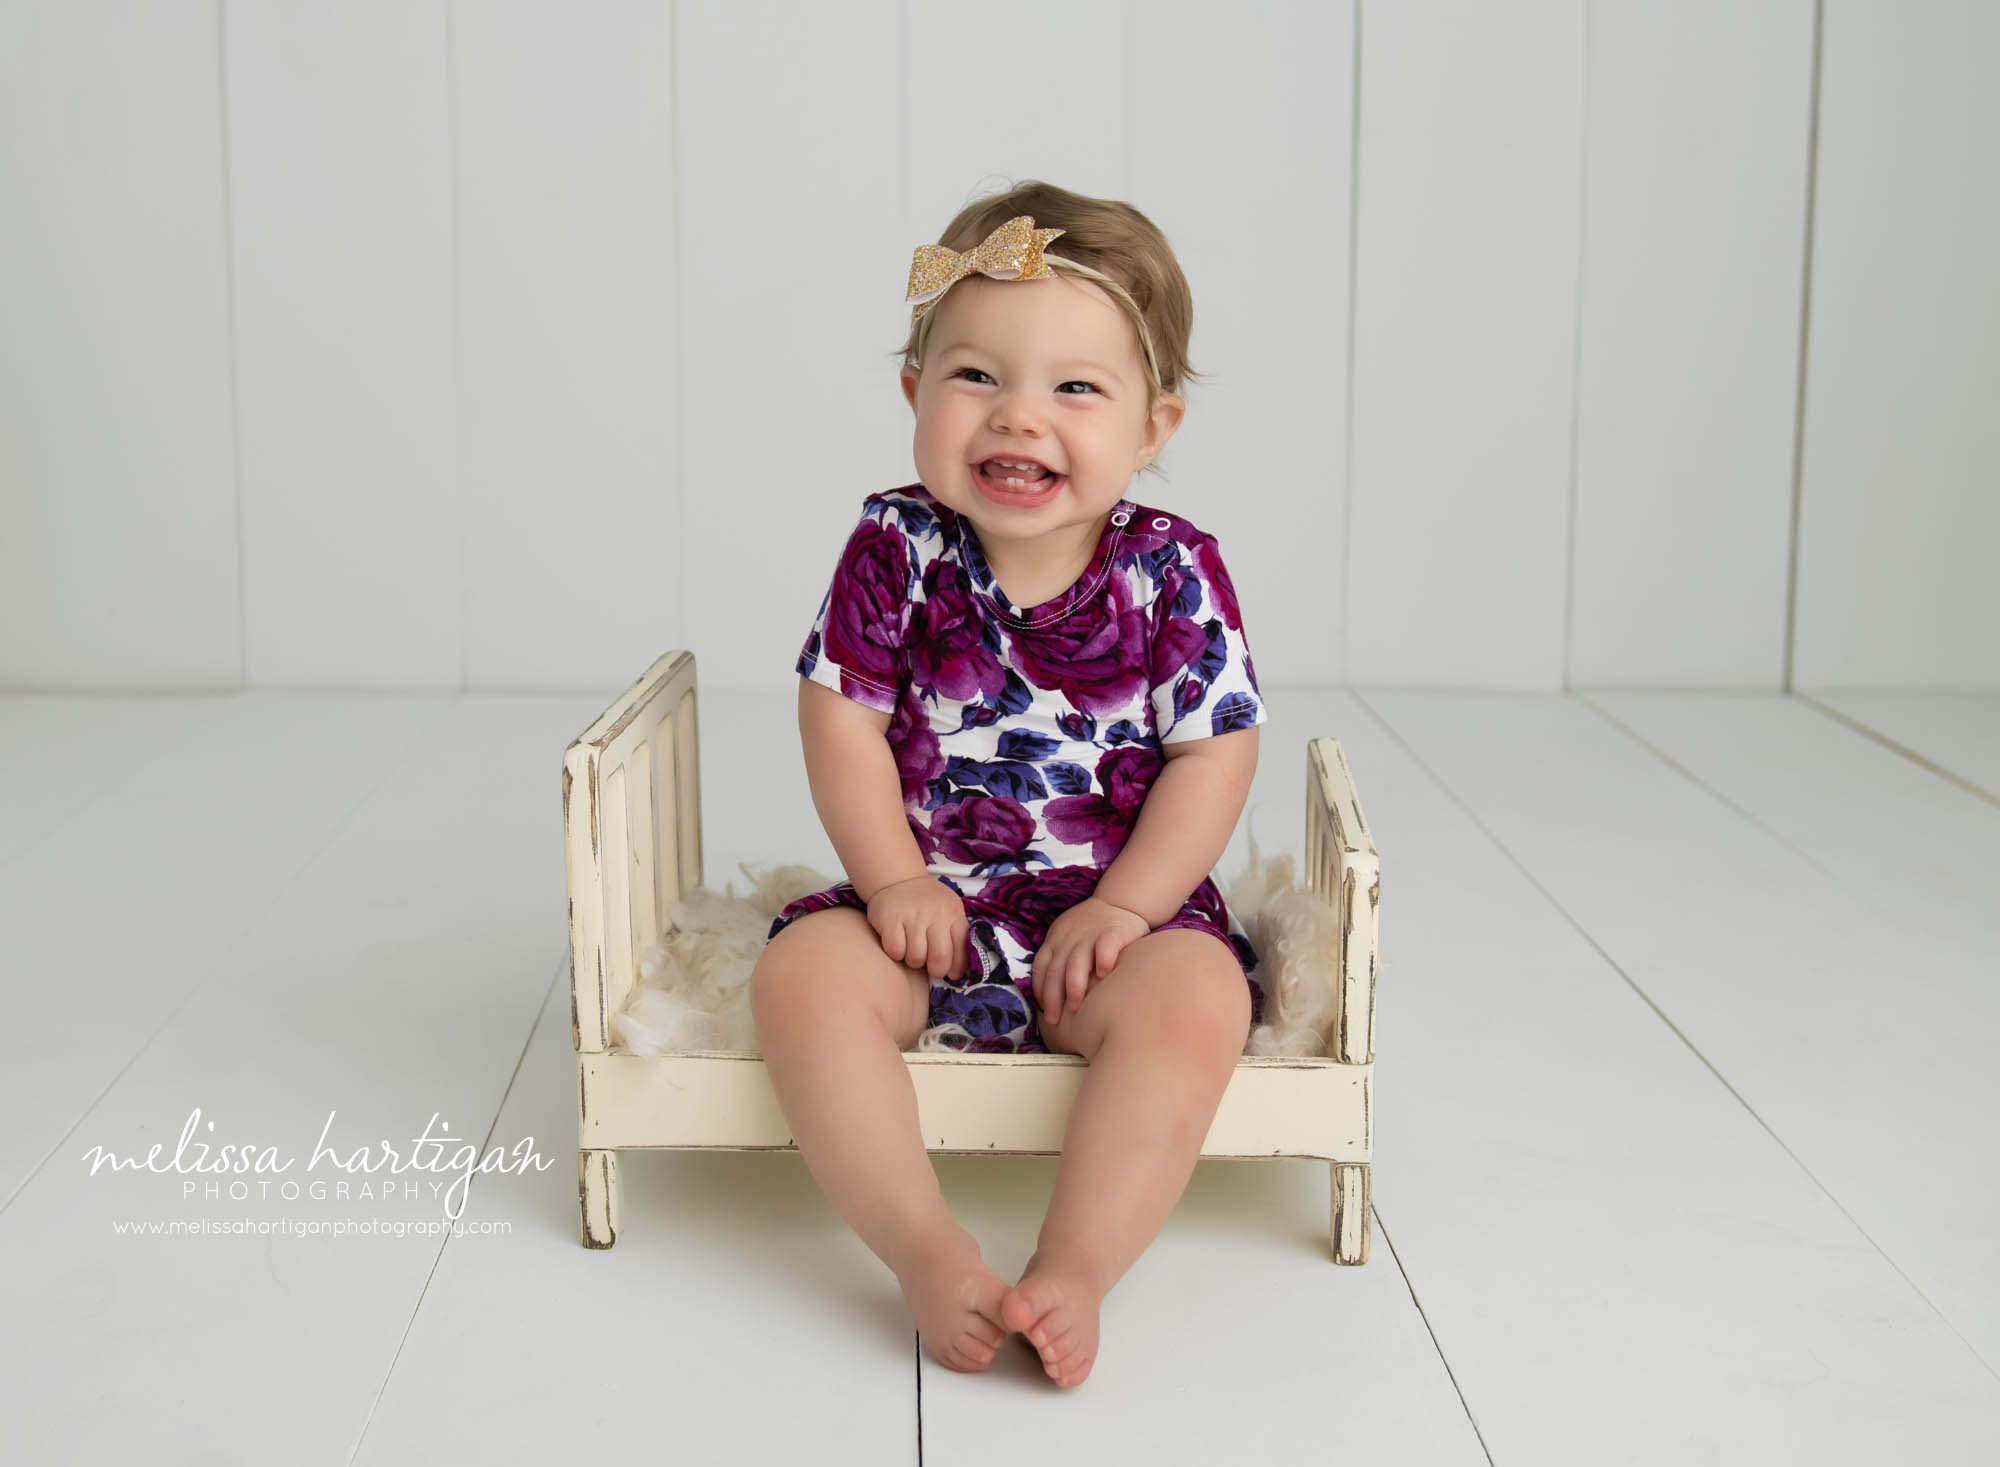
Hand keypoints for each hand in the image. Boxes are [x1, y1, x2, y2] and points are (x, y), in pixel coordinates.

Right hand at [865, 874, 967, 980]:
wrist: (899, 879)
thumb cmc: (928, 903)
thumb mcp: (949, 912)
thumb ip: (957, 936)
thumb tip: (958, 971)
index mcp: (953, 914)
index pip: (962, 949)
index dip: (957, 968)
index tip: (950, 973)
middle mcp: (935, 914)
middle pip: (939, 957)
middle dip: (936, 970)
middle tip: (930, 968)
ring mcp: (912, 916)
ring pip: (916, 957)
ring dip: (913, 961)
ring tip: (912, 951)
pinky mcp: (890, 919)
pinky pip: (895, 950)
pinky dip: (896, 953)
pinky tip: (898, 944)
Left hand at [1031, 897, 1150, 1028]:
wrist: (1122, 900)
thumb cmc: (1093, 928)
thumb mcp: (1068, 937)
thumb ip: (1060, 959)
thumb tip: (1049, 997)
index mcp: (1056, 940)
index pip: (1042, 967)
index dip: (1040, 989)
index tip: (1042, 1010)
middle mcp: (1069, 938)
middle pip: (1056, 969)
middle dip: (1053, 997)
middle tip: (1054, 1020)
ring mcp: (1091, 934)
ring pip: (1077, 961)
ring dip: (1074, 985)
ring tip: (1075, 1007)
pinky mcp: (1114, 931)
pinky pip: (1106, 945)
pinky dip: (1103, 959)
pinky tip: (1104, 974)